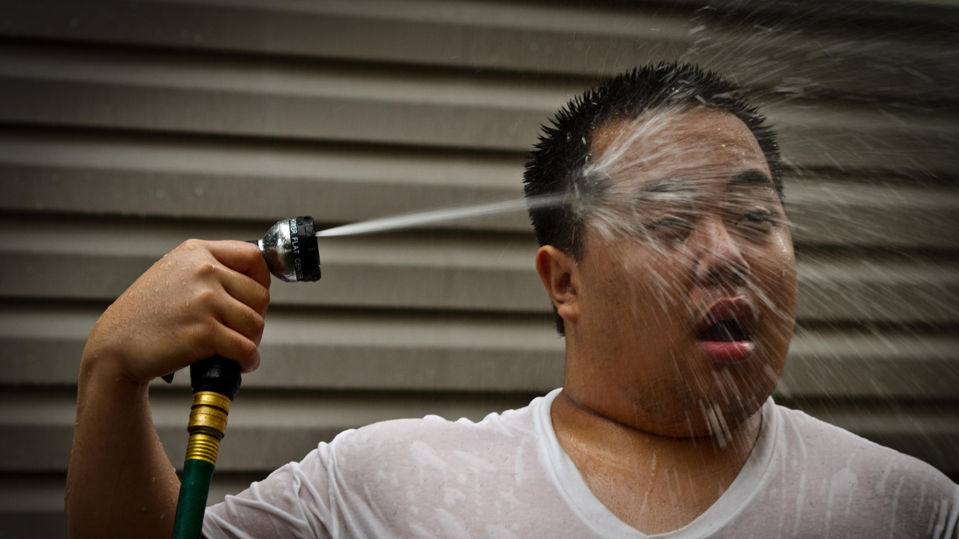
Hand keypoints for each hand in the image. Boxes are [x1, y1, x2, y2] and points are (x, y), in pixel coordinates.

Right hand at [83, 240, 270, 383]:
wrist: (114, 346)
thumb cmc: (146, 315)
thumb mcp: (174, 273)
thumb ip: (209, 269)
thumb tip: (255, 284)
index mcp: (197, 252)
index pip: (253, 257)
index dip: (262, 282)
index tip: (254, 301)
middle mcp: (203, 270)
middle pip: (260, 296)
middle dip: (255, 319)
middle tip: (240, 334)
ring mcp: (204, 300)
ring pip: (256, 324)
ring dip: (252, 343)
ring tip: (236, 351)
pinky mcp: (203, 332)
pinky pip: (246, 348)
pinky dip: (248, 361)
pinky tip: (239, 364)